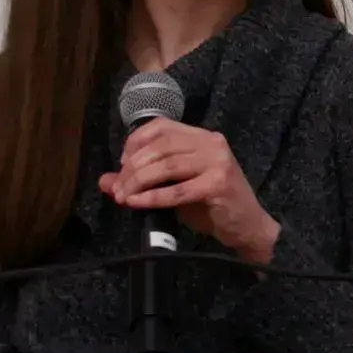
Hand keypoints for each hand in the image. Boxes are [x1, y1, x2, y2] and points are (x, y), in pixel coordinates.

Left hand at [100, 120, 279, 263]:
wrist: (247, 226)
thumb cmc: (211, 206)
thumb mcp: (174, 188)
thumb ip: (143, 180)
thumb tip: (105, 180)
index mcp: (202, 137)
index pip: (161, 126)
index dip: (135, 142)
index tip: (121, 164)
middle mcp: (211, 143)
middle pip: (161, 146)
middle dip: (132, 167)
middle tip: (118, 188)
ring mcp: (217, 162)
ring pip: (166, 165)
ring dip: (138, 182)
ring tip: (124, 197)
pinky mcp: (218, 184)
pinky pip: (177, 190)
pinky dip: (152, 197)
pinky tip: (137, 203)